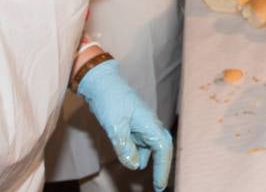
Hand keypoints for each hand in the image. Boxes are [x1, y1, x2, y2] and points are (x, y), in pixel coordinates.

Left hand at [77, 60, 173, 191]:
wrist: (102, 84)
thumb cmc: (110, 100)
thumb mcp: (115, 125)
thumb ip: (125, 146)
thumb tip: (134, 166)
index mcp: (149, 124)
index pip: (163, 148)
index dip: (163, 167)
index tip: (160, 185)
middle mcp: (150, 125)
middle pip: (162, 149)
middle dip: (162, 167)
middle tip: (159, 186)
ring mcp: (142, 126)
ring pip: (151, 148)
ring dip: (151, 162)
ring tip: (150, 178)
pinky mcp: (134, 126)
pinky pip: (141, 144)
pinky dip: (139, 155)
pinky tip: (133, 161)